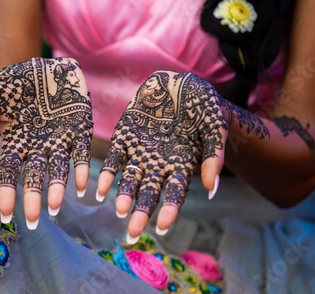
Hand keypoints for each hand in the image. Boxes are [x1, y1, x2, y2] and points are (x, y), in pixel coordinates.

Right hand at [0, 57, 93, 228]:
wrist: (44, 67)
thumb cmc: (14, 83)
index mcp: (16, 143)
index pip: (10, 171)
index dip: (8, 192)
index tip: (5, 214)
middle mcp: (38, 148)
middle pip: (35, 176)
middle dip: (34, 198)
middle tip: (34, 220)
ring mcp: (60, 141)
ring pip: (59, 169)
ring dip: (57, 188)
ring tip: (55, 208)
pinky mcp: (79, 131)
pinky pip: (80, 153)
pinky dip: (81, 169)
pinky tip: (81, 187)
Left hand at [97, 71, 227, 241]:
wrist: (180, 84)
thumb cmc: (202, 106)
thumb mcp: (214, 126)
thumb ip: (213, 155)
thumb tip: (211, 187)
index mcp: (181, 164)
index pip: (175, 193)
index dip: (168, 209)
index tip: (161, 227)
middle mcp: (159, 163)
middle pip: (149, 192)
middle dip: (141, 212)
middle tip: (132, 232)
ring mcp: (140, 152)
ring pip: (130, 179)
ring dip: (123, 194)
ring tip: (118, 209)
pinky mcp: (124, 138)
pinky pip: (114, 159)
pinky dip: (108, 174)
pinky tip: (100, 190)